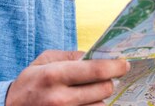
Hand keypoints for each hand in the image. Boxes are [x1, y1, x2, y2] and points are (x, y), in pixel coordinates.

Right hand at [5, 50, 129, 105]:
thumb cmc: (29, 82)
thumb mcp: (44, 61)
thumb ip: (70, 56)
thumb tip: (95, 55)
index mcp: (54, 75)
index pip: (95, 70)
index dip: (115, 66)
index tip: (125, 64)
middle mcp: (60, 98)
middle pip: (103, 89)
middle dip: (110, 81)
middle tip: (109, 76)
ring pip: (100, 105)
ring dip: (101, 97)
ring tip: (91, 91)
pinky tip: (86, 100)